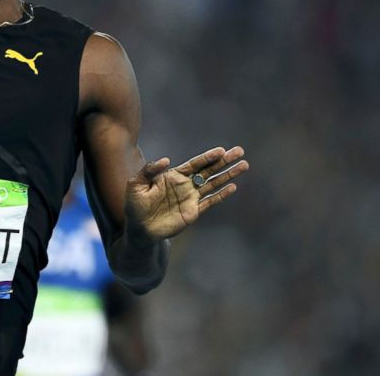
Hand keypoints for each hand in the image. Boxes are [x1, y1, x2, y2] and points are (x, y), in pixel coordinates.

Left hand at [123, 146, 248, 245]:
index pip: (194, 164)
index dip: (208, 157)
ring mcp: (190, 198)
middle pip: (208, 170)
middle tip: (240, 151)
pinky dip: (221, 195)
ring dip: (228, 175)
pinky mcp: (193, 212)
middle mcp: (185, 185)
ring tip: (243, 166)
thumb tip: (167, 159)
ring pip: (213, 184)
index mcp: (173, 176)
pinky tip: (232, 187)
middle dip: (224, 161)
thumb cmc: (135, 205)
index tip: (221, 150)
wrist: (139, 229)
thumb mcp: (136, 184)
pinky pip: (210, 202)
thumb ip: (150, 169)